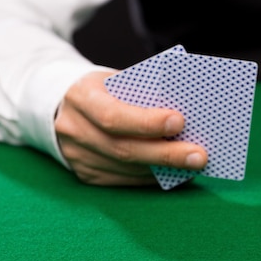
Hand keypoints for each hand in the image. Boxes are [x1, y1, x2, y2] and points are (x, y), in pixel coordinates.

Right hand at [55, 71, 207, 185]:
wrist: (62, 106)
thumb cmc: (103, 90)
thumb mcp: (116, 80)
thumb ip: (143, 93)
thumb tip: (186, 114)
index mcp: (81, 97)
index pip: (113, 115)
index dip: (146, 122)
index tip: (180, 122)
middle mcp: (74, 129)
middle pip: (124, 149)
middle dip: (166, 154)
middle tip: (199, 156)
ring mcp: (78, 156)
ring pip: (127, 168)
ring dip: (165, 169)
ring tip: (195, 164)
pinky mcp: (87, 174)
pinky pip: (125, 180)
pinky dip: (153, 177)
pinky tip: (177, 172)